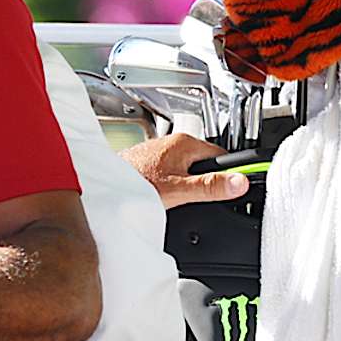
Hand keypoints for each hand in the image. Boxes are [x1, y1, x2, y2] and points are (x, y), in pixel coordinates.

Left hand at [119, 134, 249, 208]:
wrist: (101, 188)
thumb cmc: (133, 183)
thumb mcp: (179, 190)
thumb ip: (211, 186)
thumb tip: (240, 182)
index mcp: (185, 142)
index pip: (222, 155)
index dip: (229, 173)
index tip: (235, 185)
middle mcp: (171, 142)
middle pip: (204, 162)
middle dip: (206, 179)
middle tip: (202, 197)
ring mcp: (158, 152)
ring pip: (185, 167)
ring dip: (186, 182)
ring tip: (180, 197)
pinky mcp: (147, 163)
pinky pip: (169, 172)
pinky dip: (171, 184)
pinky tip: (164, 195)